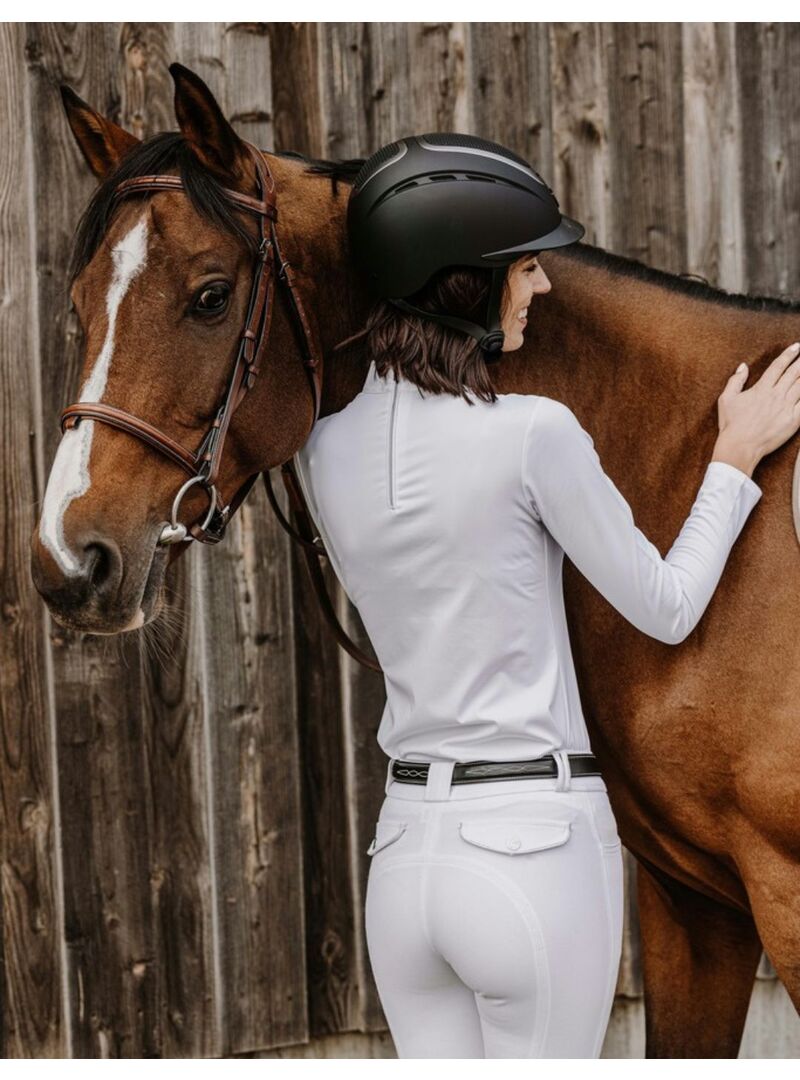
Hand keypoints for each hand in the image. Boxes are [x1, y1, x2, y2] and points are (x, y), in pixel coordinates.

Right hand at [716, 342, 799, 466]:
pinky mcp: (793, 421)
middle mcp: (776, 395)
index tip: (796, 346)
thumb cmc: (731, 425)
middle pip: (794, 373)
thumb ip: (735, 380)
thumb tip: (743, 366)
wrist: (740, 447)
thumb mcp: (726, 399)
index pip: (778, 366)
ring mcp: (786, 408)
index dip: (788, 355)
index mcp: (761, 389)